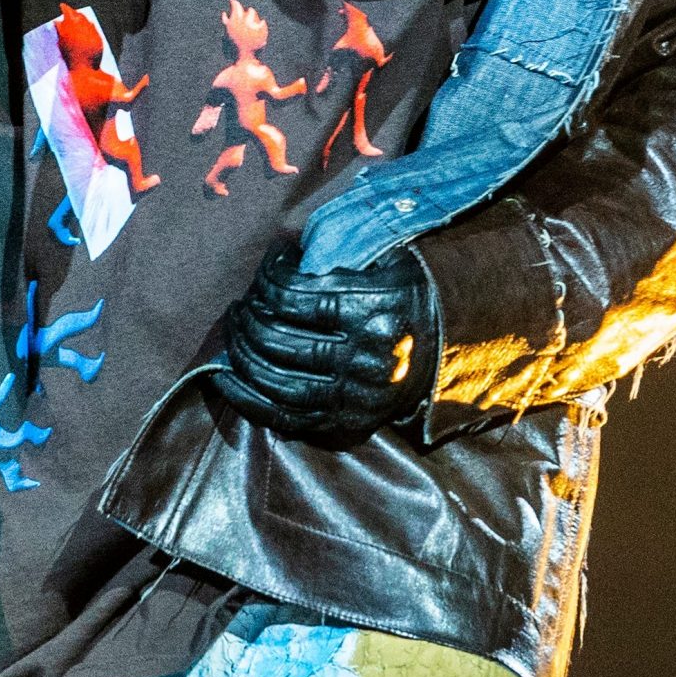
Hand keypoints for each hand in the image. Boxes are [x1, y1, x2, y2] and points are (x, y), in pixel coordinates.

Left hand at [212, 239, 439, 439]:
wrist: (450, 350)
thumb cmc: (407, 294)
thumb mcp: (387, 259)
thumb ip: (340, 254)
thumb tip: (284, 256)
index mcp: (374, 309)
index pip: (294, 296)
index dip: (267, 281)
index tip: (265, 271)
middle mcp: (365, 357)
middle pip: (279, 339)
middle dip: (247, 320)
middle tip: (239, 307)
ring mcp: (356, 396)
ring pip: (278, 380)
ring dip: (241, 356)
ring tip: (232, 335)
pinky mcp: (347, 423)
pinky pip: (285, 417)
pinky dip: (247, 397)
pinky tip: (225, 376)